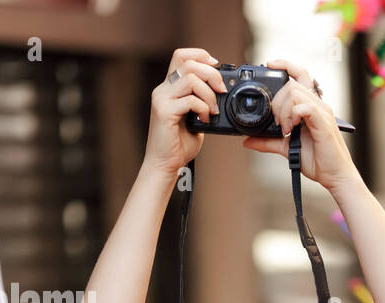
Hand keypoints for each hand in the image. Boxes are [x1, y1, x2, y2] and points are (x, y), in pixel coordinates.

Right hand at [143, 48, 226, 177]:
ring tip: (214, 109)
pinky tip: (205, 119)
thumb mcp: (195, 117)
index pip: (181, 56)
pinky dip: (203, 108)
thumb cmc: (179, 144)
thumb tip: (222, 91)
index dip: (200, 55)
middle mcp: (163, 90)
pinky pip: (190, 100)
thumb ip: (202, 101)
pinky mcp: (164, 112)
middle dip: (211, 74)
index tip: (217, 67)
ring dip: (209, 93)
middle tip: (222, 90)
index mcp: (170, 88)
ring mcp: (162, 100)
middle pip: (188, 63)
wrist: (165, 164)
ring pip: (190, 79)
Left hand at [242, 58, 358, 193]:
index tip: (269, 65)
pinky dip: (293, 115)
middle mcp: (318, 105)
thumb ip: (268, 142)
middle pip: (292, 84)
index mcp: (311, 106)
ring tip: (285, 128)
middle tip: (277, 122)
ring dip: (283, 109)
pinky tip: (291, 129)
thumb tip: (248, 141)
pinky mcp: (323, 123)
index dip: (286, 65)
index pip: (300, 75)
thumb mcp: (286, 149)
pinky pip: (305, 107)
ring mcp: (322, 113)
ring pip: (295, 93)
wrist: (335, 176)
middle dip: (276, 101)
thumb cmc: (318, 161)